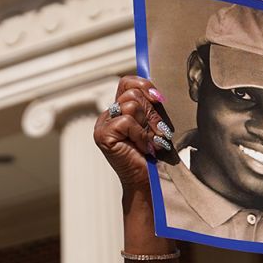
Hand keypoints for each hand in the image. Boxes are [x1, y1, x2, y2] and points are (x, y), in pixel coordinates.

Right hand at [94, 76, 176, 191]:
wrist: (146, 180)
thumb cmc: (152, 154)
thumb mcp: (153, 124)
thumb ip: (150, 106)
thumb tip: (155, 93)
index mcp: (118, 110)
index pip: (127, 82)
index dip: (144, 85)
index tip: (159, 99)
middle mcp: (108, 115)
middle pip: (132, 93)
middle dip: (151, 113)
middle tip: (158, 133)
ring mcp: (103, 125)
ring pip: (130, 105)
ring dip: (147, 126)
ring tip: (150, 142)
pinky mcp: (103, 134)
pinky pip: (126, 121)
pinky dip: (140, 135)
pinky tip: (142, 148)